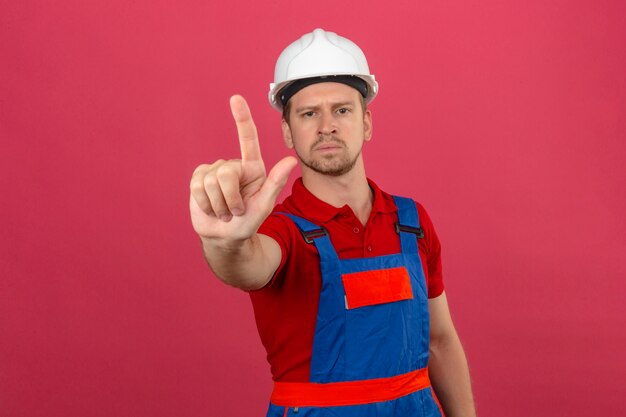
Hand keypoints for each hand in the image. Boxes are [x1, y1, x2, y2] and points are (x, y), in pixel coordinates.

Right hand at [189, 95, 296, 241]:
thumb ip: (275, 183)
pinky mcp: (198, 179)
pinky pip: (197, 187)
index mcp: (253, 168)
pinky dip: (205, 204)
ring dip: (219, 204)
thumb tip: (291, 160)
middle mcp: (233, 165)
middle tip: (236, 210)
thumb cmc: (248, 221)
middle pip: (226, 173)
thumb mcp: (264, 205)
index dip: (242, 118)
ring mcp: (214, 171)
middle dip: (231, 199)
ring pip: (210, 182)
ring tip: (225, 211)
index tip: (236, 98)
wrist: (226, 236)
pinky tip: (211, 209)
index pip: (247, 138)